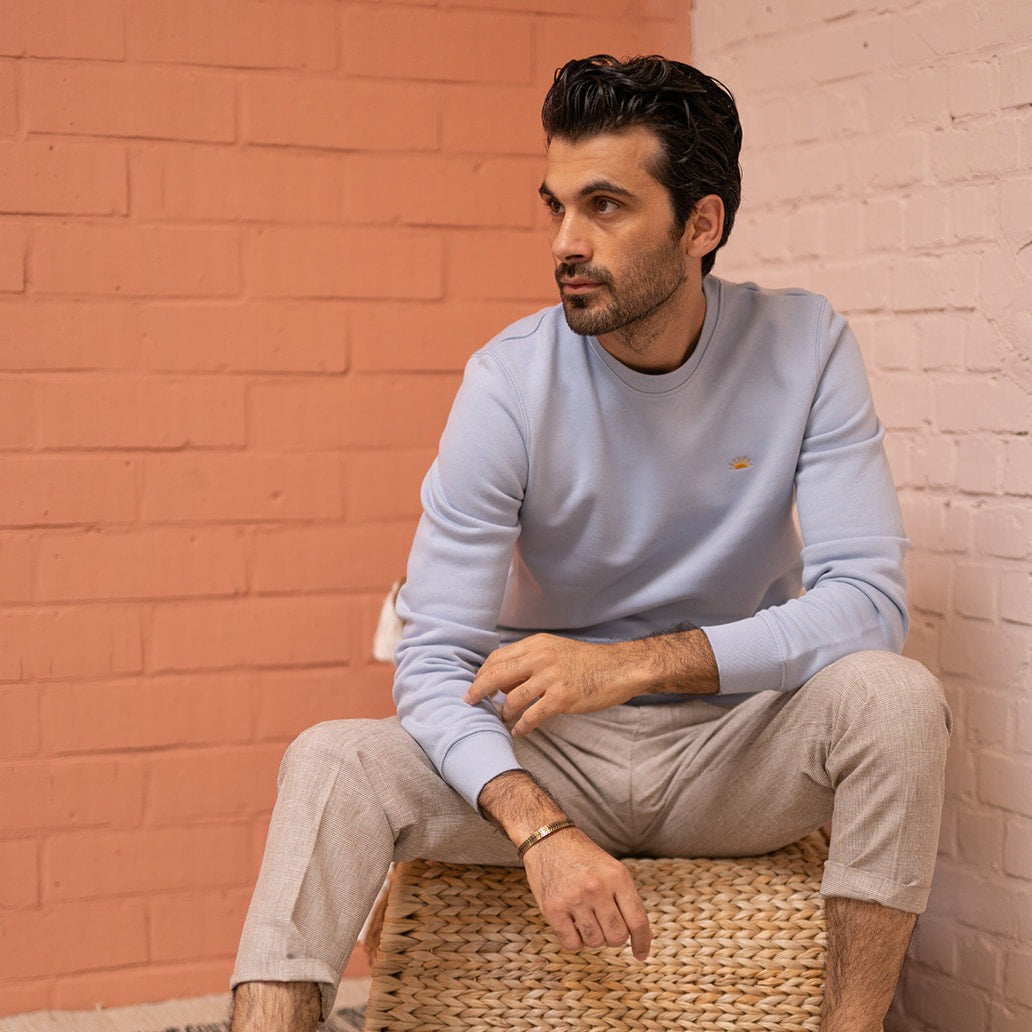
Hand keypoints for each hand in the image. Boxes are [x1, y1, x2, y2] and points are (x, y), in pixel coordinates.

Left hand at [464, 634, 644, 736]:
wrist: (619, 668)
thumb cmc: (587, 662)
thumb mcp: (556, 650)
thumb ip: (530, 660)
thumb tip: (504, 680)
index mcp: (537, 644)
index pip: (498, 657)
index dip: (482, 673)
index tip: (475, 685)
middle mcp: (541, 658)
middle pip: (497, 674)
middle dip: (479, 690)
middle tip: (470, 702)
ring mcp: (551, 678)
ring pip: (512, 698)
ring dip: (503, 713)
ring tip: (503, 720)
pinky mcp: (562, 698)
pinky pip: (532, 715)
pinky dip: (521, 726)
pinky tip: (519, 732)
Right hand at [522, 826, 651, 960]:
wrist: (547, 838)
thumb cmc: (583, 857)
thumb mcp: (612, 870)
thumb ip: (627, 900)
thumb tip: (644, 937)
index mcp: (617, 876)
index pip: (637, 920)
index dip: (642, 942)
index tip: (641, 954)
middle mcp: (597, 888)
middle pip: (617, 936)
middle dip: (614, 937)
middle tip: (605, 925)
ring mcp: (574, 898)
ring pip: (595, 942)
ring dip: (593, 937)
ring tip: (586, 919)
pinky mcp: (553, 908)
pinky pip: (572, 943)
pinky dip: (574, 939)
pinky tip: (571, 923)